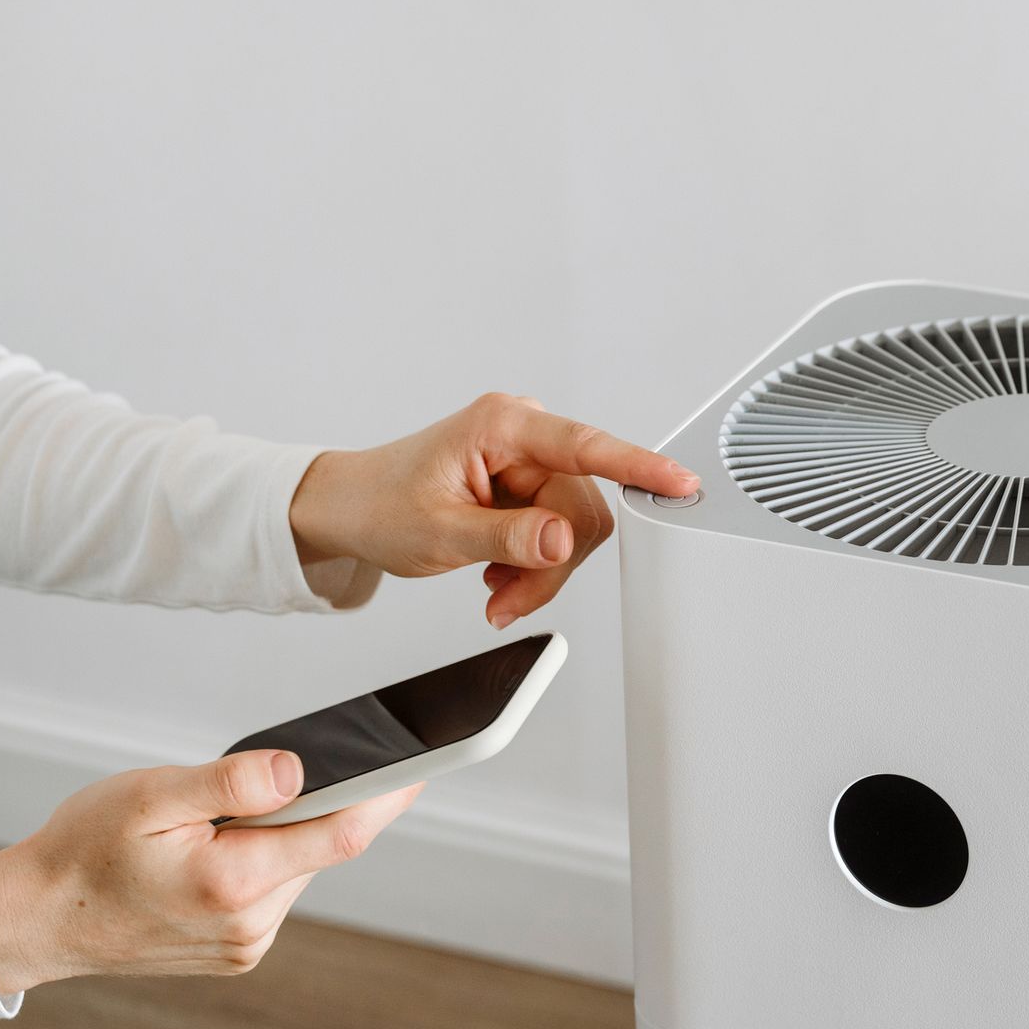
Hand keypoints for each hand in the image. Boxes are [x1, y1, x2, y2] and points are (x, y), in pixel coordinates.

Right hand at [0, 749, 418, 994]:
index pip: (342, 832)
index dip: (390, 794)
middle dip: (310, 804)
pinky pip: (273, 890)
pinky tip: (214, 848)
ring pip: (296, 867)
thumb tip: (302, 769)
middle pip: (319, 846)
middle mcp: (249, 925)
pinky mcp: (236, 952)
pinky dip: (260, 860)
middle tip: (271, 772)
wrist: (33, 922)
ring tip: (214, 819)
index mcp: (233, 883)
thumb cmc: (81, 851)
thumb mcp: (150, 798)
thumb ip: (232, 782)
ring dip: (279, 835)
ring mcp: (245, 945)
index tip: (426, 763)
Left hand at [287, 392, 698, 627]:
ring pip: (573, 529)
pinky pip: (558, 531)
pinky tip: (498, 575)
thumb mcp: (442, 533)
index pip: (586, 446)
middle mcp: (522, 434)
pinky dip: (533, 565)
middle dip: (552, 565)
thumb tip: (564, 540)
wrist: (349, 509)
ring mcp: (527, 459)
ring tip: (494, 590)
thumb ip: (509, 539)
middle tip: (507, 601)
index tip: (680, 482)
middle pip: (582, 508)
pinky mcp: (528, 484)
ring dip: (540, 572)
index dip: (638, 467)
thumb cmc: (381, 507)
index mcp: (502, 426)